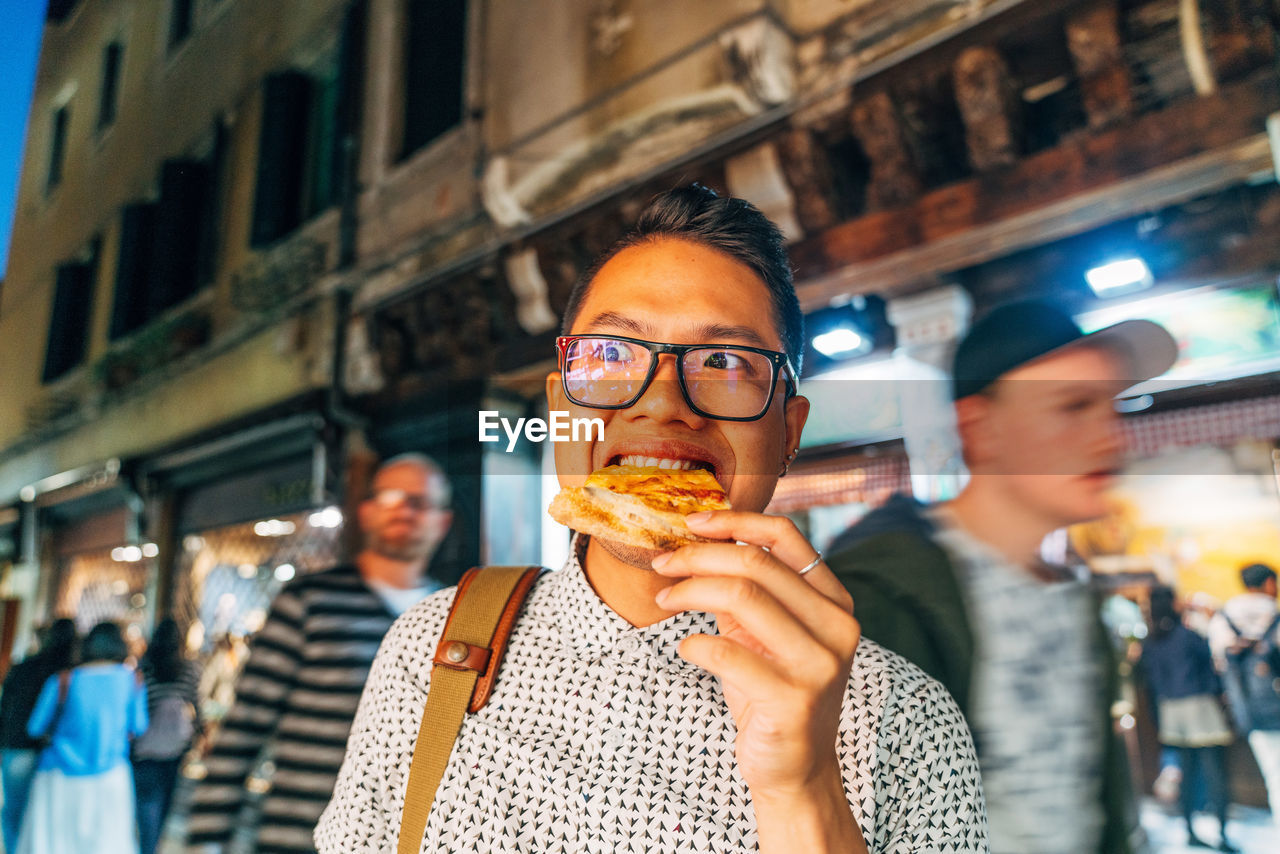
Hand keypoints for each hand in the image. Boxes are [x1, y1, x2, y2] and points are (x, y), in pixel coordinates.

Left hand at [651, 510, 858, 797]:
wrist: (794, 770)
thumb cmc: (772, 692)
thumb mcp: (767, 633)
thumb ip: (749, 588)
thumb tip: (699, 537)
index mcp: (835, 602)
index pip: (786, 536)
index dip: (734, 520)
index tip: (691, 523)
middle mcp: (837, 627)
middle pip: (755, 563)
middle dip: (698, 556)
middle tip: (663, 563)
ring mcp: (819, 663)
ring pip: (741, 596)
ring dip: (689, 591)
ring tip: (664, 599)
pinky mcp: (793, 699)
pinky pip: (724, 652)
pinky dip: (693, 644)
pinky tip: (686, 649)